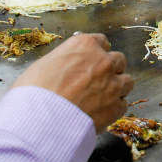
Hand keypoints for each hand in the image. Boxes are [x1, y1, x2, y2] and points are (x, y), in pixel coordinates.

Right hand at [12, 33, 132, 133]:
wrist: (41, 119)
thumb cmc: (34, 91)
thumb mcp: (44, 65)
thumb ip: (63, 62)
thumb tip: (64, 70)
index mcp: (85, 45)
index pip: (101, 41)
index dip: (97, 53)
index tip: (92, 61)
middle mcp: (103, 61)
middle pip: (118, 60)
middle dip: (111, 69)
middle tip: (98, 81)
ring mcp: (113, 84)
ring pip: (127, 82)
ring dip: (117, 88)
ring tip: (102, 99)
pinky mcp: (116, 107)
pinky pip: (122, 105)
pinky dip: (113, 109)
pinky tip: (100, 114)